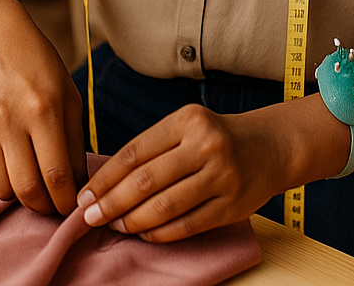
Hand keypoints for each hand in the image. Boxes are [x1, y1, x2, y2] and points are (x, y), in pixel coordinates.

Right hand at [0, 2, 86, 216]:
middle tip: (50, 206)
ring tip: (27, 181)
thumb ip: (75, 141)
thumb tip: (77, 186)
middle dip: (42, 207)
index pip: (56, 175)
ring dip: (16, 193)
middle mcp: (9, 117)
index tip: (71, 208)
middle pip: (26, 188)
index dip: (66, 201)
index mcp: (43, 108)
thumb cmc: (38, 66)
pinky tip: (4, 161)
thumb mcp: (68, 95)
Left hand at [75, 103, 298, 241]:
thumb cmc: (215, 137)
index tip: (83, 196)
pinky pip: (188, 225)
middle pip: (146, 181)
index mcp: (187, 120)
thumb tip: (104, 183)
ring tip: (114, 225)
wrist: (270, 146)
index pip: (134, 152)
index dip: (104, 178)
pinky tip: (143, 233)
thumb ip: (152, 148)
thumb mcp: (186, 126)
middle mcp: (205, 145)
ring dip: (133, 220)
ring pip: (166, 206)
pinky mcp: (233, 205)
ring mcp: (222, 176)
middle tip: (89, 218)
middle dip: (111, 203)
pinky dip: (160, 233)